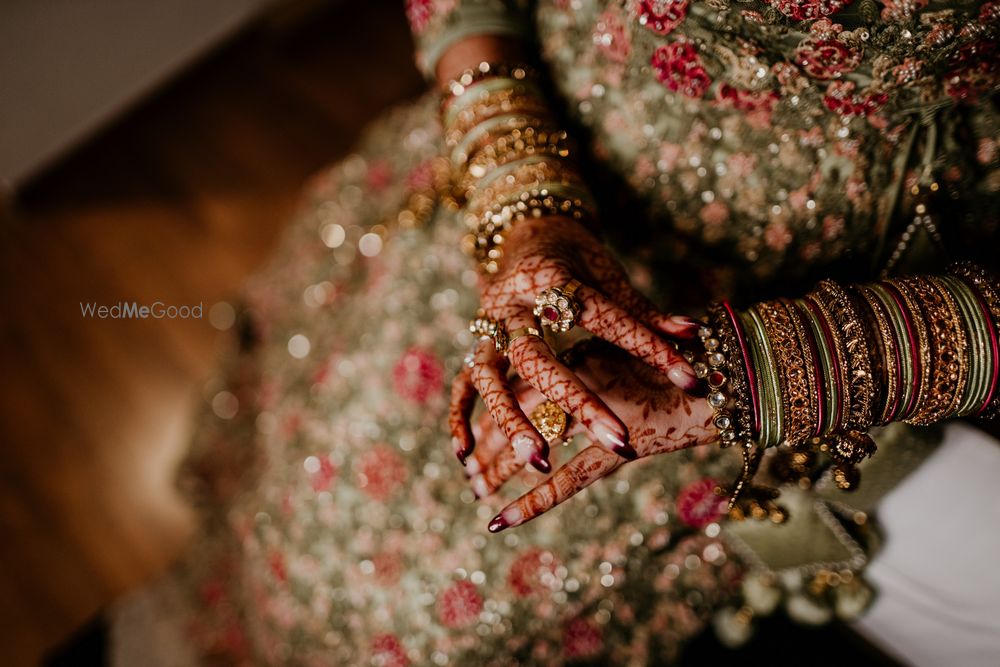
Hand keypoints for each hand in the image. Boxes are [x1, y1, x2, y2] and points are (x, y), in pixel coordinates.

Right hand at [449, 216, 700, 476]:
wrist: (528, 234)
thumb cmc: (578, 259)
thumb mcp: (609, 276)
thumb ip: (644, 313)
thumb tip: (695, 334)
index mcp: (549, 275)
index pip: (600, 315)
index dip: (647, 345)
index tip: (689, 378)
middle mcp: (509, 302)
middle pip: (536, 355)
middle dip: (576, 400)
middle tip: (619, 442)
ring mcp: (484, 325)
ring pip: (489, 377)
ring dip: (512, 420)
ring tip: (541, 462)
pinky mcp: (473, 345)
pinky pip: (459, 386)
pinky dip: (458, 420)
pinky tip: (465, 456)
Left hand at [463, 340, 716, 530]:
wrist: (729, 377)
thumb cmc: (682, 364)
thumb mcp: (628, 358)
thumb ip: (593, 367)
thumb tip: (550, 388)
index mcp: (583, 355)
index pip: (524, 383)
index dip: (495, 410)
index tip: (474, 431)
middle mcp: (581, 380)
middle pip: (517, 412)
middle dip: (490, 442)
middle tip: (468, 470)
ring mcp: (599, 415)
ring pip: (532, 444)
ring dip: (498, 468)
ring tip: (474, 490)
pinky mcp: (619, 451)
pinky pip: (567, 481)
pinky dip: (531, 502)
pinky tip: (497, 523)